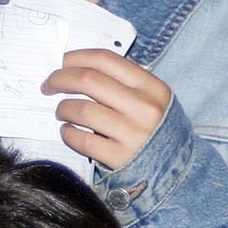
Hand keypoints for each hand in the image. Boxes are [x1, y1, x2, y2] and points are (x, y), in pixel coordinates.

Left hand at [44, 49, 172, 170]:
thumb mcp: (152, 100)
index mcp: (152, 87)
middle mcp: (144, 108)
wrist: (177, 170)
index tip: (62, 63)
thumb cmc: (156, 130)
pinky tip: (69, 132)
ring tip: (63, 112)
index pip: (106, 60)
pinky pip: (82, 140)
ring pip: (81, 110)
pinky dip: (68, 133)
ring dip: (63, 108)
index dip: (77, 57)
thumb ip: (123, 84)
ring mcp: (133, 134)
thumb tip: (77, 70)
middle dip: (60, 79)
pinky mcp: (120, 157)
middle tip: (49, 85)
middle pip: (88, 80)